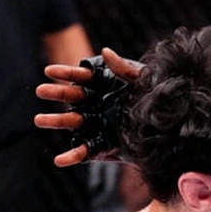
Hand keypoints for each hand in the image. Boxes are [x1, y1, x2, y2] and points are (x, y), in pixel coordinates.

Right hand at [35, 47, 143, 166]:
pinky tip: (58, 160)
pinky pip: (84, 152)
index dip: (65, 73)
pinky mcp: (101, 146)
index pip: (80, 77)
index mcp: (102, 86)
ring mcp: (96, 125)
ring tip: (39, 120)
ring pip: (72, 122)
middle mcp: (95, 105)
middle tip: (40, 91)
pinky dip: (72, 157)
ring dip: (56, 122)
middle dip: (56, 94)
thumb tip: (106, 51)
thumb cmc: (155, 98)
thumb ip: (124, 68)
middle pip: (71, 97)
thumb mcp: (143, 80)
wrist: (171, 130)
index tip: (49, 71)